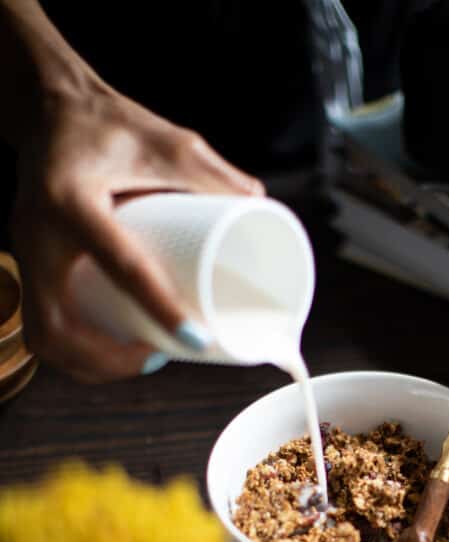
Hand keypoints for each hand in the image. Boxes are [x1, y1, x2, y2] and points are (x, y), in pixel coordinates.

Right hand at [11, 80, 262, 381]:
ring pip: (45, 337)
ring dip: (88, 364)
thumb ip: (211, 173)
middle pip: (59, 328)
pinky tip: (104, 354)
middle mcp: (37, 233)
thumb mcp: (166, 141)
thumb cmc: (109, 123)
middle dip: (109, 360)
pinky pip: (41, 324)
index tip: (196, 339)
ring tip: (138, 359)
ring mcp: (25, 253)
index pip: (120, 266)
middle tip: (157, 358)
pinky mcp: (28, 262)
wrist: (48, 107)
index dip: (160, 309)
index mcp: (72, 199)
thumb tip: (260, 204)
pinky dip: (72, 350)